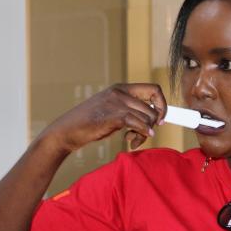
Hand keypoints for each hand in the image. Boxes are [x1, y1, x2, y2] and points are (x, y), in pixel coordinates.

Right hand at [41, 83, 166, 152]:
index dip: (162, 104)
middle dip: (154, 123)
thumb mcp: (111, 111)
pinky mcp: (114, 115)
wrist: (67, 131)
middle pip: (154, 106)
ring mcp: (117, 102)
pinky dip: (142, 135)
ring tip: (133, 140)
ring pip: (148, 117)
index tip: (161, 119)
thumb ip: (129, 110)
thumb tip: (153, 119)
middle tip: (146, 134)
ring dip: (145, 133)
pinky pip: (140, 125)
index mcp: (120, 88)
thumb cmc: (89, 124)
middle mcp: (120, 92)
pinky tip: (133, 142)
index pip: (153, 89)